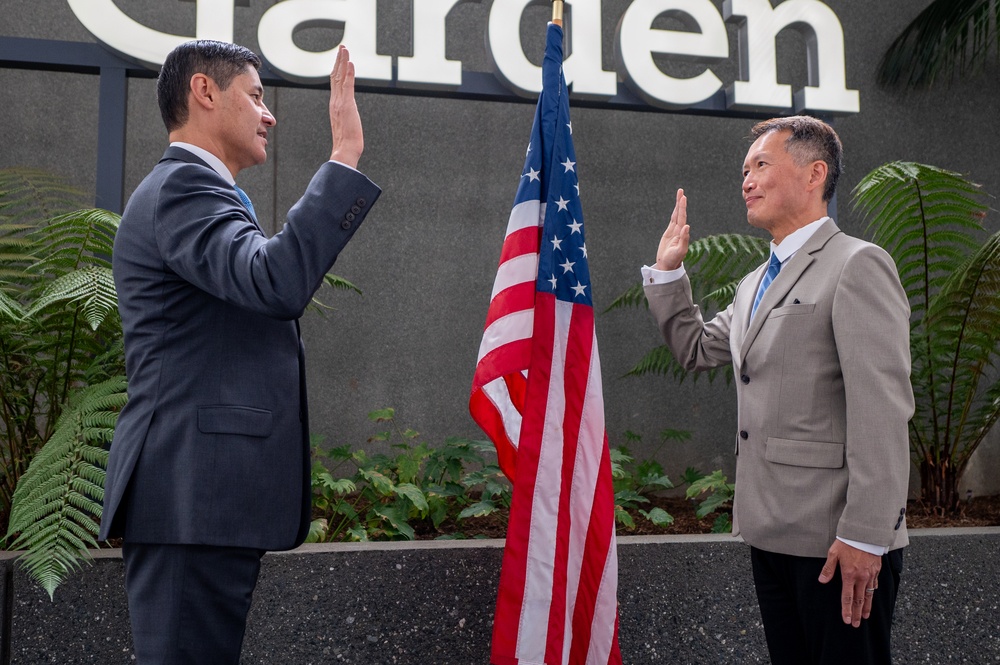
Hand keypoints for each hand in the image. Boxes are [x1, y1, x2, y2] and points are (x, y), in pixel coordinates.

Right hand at [329, 45, 363, 167]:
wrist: (344, 150)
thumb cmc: (346, 143)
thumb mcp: (346, 125)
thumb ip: (346, 117)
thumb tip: (349, 117)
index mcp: (335, 105)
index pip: (336, 83)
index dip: (337, 69)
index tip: (340, 58)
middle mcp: (335, 101)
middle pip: (336, 76)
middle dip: (339, 60)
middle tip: (342, 47)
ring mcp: (340, 102)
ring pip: (340, 77)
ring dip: (343, 61)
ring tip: (345, 49)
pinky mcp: (346, 105)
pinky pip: (347, 85)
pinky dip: (348, 73)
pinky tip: (350, 63)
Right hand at [655, 188, 688, 270]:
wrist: (668, 267)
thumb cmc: (674, 260)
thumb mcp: (680, 251)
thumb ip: (684, 239)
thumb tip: (687, 226)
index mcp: (682, 233)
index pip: (682, 217)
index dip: (682, 207)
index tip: (683, 197)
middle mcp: (679, 231)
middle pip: (680, 213)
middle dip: (680, 202)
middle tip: (681, 191)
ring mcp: (674, 232)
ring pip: (676, 215)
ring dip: (678, 206)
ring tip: (680, 195)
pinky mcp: (669, 234)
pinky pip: (672, 221)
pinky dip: (675, 213)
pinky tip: (676, 208)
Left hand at [819, 540, 880, 627]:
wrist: (865, 534)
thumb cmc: (847, 542)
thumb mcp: (833, 554)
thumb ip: (828, 569)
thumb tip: (822, 581)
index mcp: (849, 575)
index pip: (847, 597)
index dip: (846, 610)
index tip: (846, 620)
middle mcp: (861, 578)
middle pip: (859, 600)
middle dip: (856, 613)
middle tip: (856, 624)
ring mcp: (870, 575)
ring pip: (868, 596)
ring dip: (866, 607)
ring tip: (864, 617)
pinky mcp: (876, 571)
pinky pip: (874, 586)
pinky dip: (872, 595)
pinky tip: (870, 599)